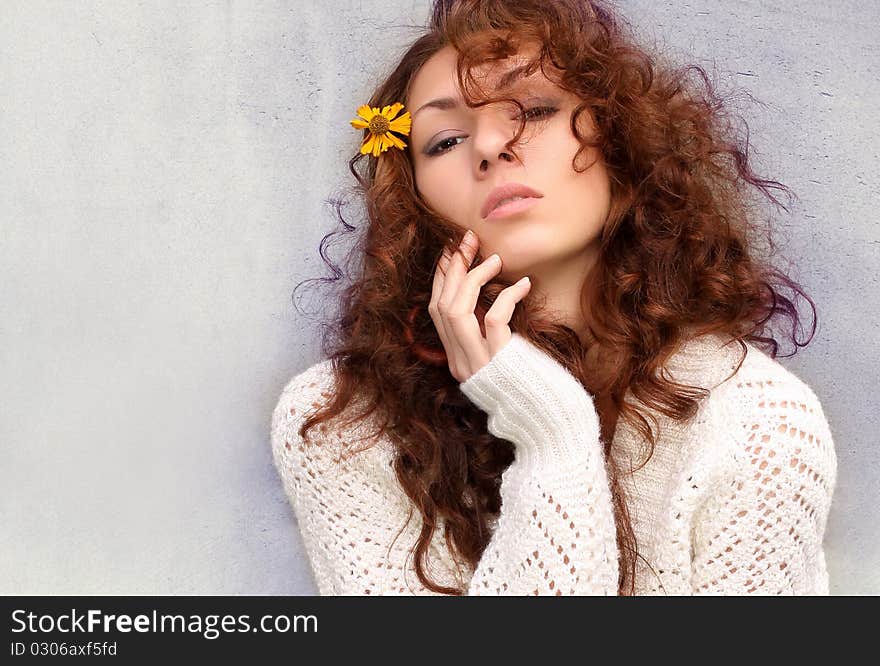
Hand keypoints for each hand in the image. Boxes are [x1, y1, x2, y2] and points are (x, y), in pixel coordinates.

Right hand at [429, 229, 531, 381]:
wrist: (550, 424)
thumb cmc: (535, 388)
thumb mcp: (504, 361)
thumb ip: (489, 338)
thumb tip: (488, 301)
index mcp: (458, 363)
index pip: (437, 313)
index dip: (441, 279)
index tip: (454, 253)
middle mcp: (462, 364)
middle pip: (442, 306)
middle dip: (454, 268)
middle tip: (468, 241)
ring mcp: (478, 363)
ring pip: (456, 310)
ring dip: (474, 278)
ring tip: (495, 259)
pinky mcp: (500, 360)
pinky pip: (494, 318)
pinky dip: (506, 296)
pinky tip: (524, 285)